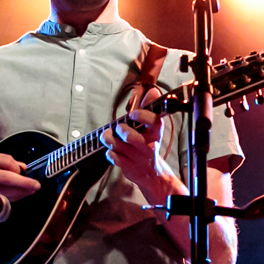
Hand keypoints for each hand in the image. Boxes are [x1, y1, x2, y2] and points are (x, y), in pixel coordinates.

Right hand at [0, 152, 40, 203]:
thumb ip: (2, 164)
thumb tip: (23, 167)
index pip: (7, 161)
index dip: (18, 168)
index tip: (24, 172)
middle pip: (7, 177)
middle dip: (24, 183)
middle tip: (36, 186)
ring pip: (4, 191)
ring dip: (19, 193)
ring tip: (29, 192)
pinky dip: (9, 199)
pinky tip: (16, 197)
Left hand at [103, 86, 172, 202]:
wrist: (151, 172)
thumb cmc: (147, 144)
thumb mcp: (150, 127)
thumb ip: (148, 108)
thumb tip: (153, 91)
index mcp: (155, 133)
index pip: (154, 122)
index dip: (142, 115)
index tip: (133, 113)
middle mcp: (148, 145)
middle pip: (132, 137)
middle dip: (121, 129)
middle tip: (119, 127)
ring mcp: (137, 157)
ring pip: (118, 145)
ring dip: (108, 138)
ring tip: (107, 136)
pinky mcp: (128, 166)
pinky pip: (113, 157)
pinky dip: (109, 152)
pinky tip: (112, 150)